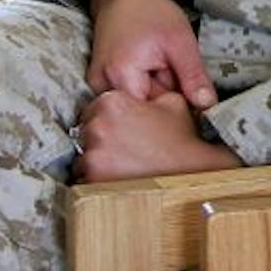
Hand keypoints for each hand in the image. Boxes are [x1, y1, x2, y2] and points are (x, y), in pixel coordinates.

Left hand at [72, 88, 240, 181]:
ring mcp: (92, 153)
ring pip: (84, 155)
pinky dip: (97, 178)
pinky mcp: (92, 178)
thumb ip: (151, 92)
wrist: (186, 171)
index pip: (96, 107)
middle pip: (86, 131)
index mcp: (113, 102)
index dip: (109, 118)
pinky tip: (118, 177)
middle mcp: (97, 126)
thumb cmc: (179, 139)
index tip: (118, 128)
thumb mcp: (172, 102)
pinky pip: (85, 177)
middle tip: (121, 146)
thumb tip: (146, 91)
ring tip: (121, 164)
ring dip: (97, 159)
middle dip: (100, 138)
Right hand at [84, 0, 216, 107]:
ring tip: (157, 65)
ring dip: (153, 91)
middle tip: (169, 69)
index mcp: (121, 75)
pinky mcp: (98, 83)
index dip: (173, 107)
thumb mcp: (181, 41)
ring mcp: (96, 86)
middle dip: (163, 97)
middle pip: (142, 111)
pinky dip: (141, 86)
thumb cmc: (152, 11)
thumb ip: (193, 76)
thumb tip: (207, 107)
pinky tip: (147, 67)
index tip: (184, 89)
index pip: (151, 114)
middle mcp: (101, 86)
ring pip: (135, 104)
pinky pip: (126, 95)